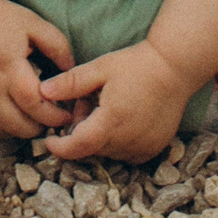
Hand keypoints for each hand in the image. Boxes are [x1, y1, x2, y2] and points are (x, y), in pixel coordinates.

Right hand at [0, 0, 71, 139]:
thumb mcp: (34, 24)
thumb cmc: (1, 17)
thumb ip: (57, 46)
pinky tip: (10, 119)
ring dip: (18, 132)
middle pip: (16, 124)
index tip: (65, 115)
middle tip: (50, 121)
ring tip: (32, 122)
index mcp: (10, 66)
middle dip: (39, 129)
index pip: (34, 103)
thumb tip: (72, 70)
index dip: (53, 115)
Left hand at [39, 40, 192, 163]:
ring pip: (109, 151)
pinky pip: (127, 153)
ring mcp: (144, 147)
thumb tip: (42, 91)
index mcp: (111, 121)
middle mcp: (128, 140)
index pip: (78, 146)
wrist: (175, 67)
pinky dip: (118, 142)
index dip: (60, 147)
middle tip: (86, 101)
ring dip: (100, 136)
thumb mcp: (100, 68)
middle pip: (92, 147)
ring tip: (106, 106)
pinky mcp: (155, 147)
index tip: (49, 141)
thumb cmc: (136, 64)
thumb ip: (70, 83)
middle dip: (81, 130)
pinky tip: (122, 117)